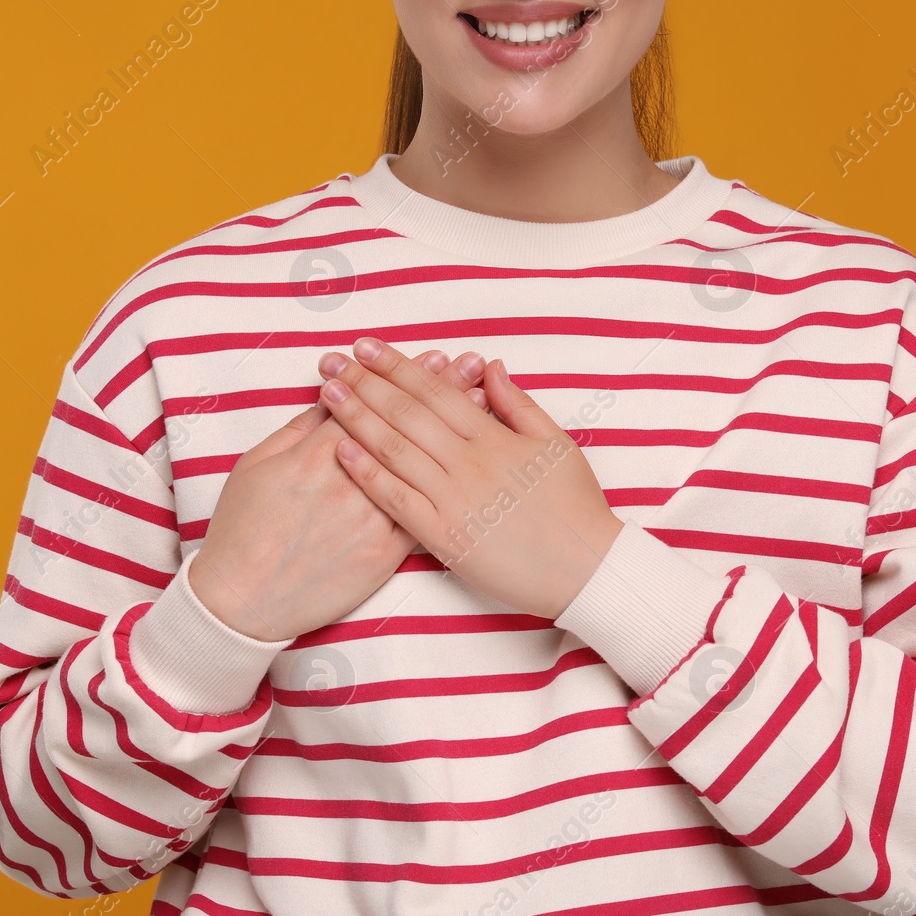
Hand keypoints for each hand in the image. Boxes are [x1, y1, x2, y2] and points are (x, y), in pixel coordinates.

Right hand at [188, 348, 493, 641]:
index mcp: (313, 458)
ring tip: (481, 400)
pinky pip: (422, 517)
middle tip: (468, 364)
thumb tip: (334, 398)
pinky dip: (449, 486)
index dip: (402, 379)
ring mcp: (369, 521)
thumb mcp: (256, 465)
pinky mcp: (383, 556)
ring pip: (420, 467)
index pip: (367, 405)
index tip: (431, 357)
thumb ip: (299, 431)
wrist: (243, 600)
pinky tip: (469, 465)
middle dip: (438, 391)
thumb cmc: (242, 530)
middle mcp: (348, 485)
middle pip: (402, 428)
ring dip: (452, 431)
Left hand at [315, 336, 624, 620]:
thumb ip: (518, 404)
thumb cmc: (575, 507)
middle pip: (407, 413)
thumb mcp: (555, 443)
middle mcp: (470, 462)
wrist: (587, 568)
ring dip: (357, 418)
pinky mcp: (444, 535)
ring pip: (396, 449)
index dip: (397, 366)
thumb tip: (489, 367)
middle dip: (365, 383)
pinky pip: (397, 499)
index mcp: (495, 437)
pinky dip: (368, 472)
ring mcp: (454, 499)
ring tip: (327, 393)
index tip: (365, 347)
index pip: (435, 390)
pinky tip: (342, 450)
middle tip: (331, 362)